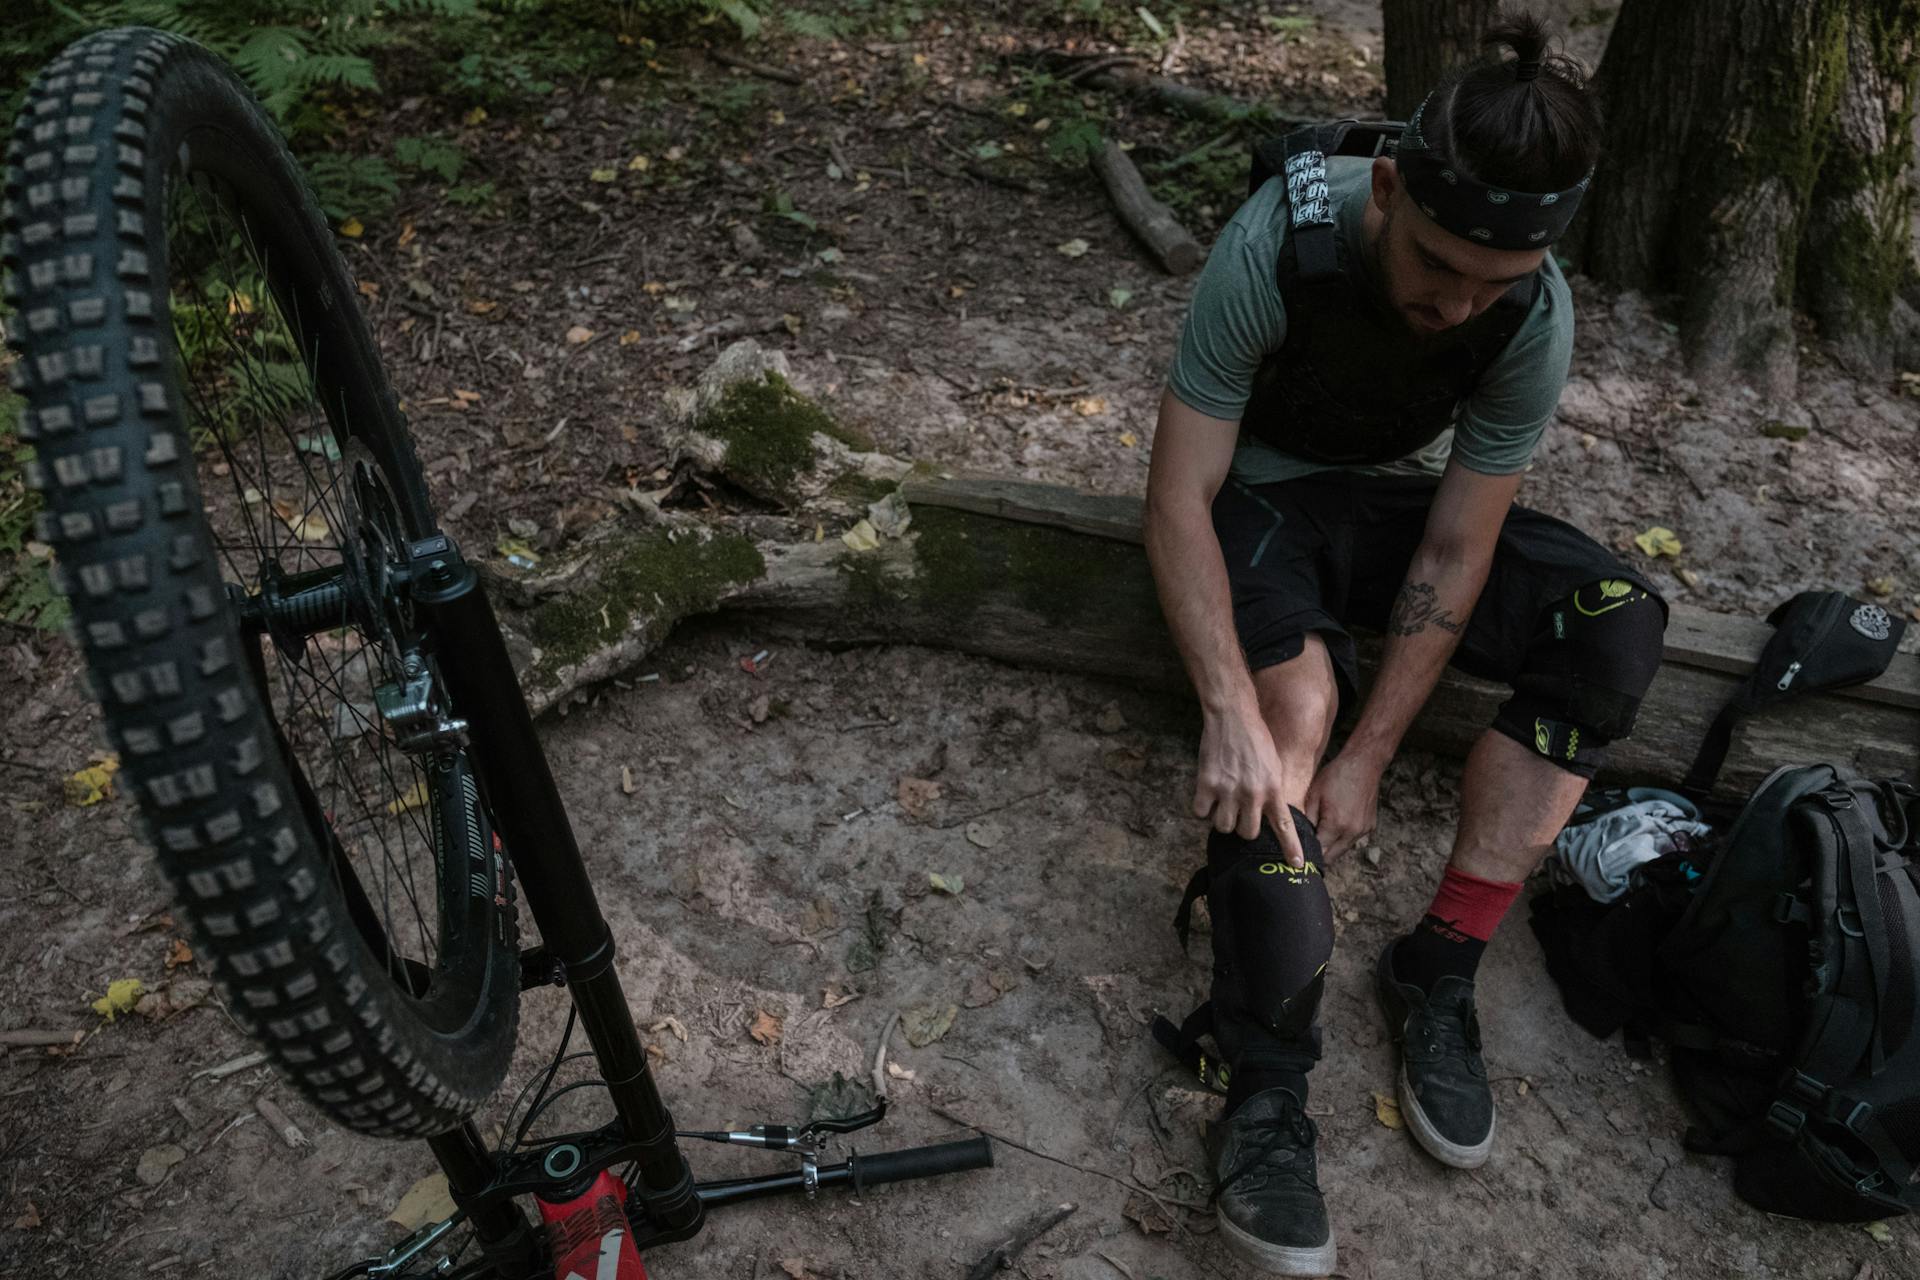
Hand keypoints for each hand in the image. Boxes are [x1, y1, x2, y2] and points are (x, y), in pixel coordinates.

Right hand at [1192, 708, 1305, 865]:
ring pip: (1223, 827)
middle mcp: (1252, 793)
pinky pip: (1201, 813)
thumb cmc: (1254, 738)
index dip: (1291, 848)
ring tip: (1222, 801)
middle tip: (1239, 812)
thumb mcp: (1273, 765)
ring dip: (1222, 818)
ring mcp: (1228, 790)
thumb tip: (1265, 815)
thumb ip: (1270, 791)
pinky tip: (1207, 794)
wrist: (1232, 715)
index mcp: (1272, 789)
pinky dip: (1202, 808)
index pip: (1284, 826)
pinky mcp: (1207, 784)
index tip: (1298, 866)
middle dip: (1243, 827)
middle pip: (1247, 833)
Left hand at [1303, 749, 1383, 859]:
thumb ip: (1306, 820)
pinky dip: (1343, 838)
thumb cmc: (1336, 776)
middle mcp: (1352, 832)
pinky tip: (1335, 826)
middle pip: (1331, 857)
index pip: (1318, 852)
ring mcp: (1363, 831)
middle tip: (1306, 850)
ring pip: (1343, 850)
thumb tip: (1299, 837)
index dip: (1306, 853)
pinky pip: (1353, 840)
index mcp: (1336, 825)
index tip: (1298, 853)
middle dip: (1318, 855)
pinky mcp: (1370, 826)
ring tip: (1319, 836)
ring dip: (1331, 847)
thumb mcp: (1314, 795)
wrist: (1363, 763)